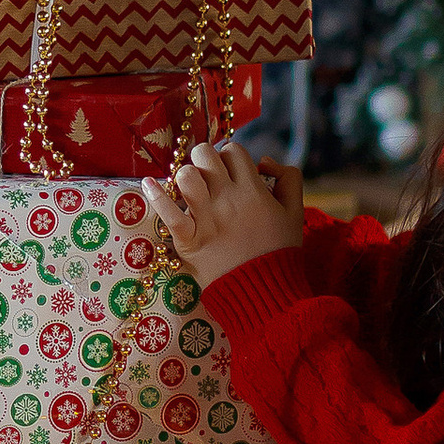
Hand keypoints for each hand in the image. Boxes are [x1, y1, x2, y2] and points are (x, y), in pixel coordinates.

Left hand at [140, 141, 305, 283]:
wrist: (265, 293)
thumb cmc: (279, 251)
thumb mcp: (295, 212)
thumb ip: (289, 179)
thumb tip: (264, 161)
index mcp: (254, 191)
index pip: (233, 150)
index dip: (230, 155)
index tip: (230, 171)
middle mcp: (228, 199)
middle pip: (204, 154)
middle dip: (204, 158)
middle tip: (208, 176)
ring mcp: (206, 219)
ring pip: (185, 176)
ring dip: (185, 176)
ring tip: (190, 188)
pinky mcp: (189, 239)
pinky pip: (167, 212)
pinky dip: (155, 196)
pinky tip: (148, 183)